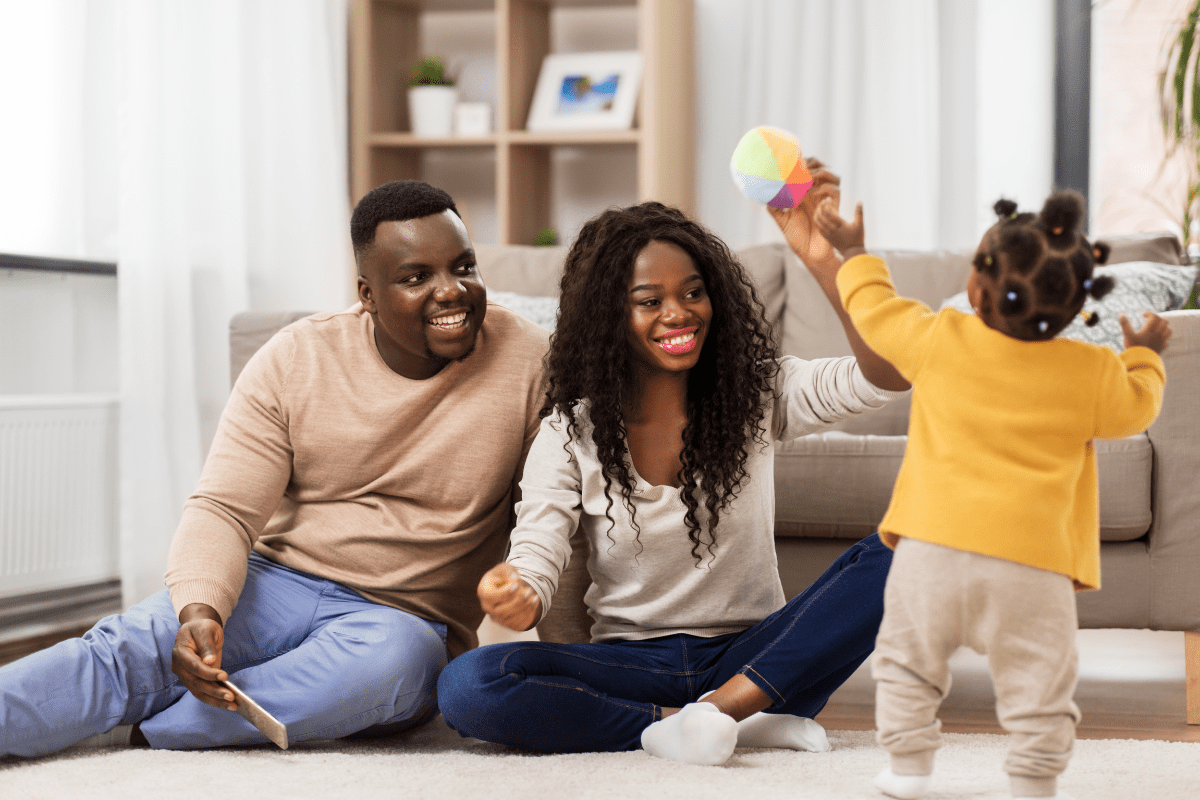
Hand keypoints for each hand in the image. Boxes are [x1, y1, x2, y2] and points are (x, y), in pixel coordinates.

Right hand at [171, 603, 236, 710]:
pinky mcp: (194, 681)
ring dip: (216, 700)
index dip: (208, 673)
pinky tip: (229, 703)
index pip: (194, 666)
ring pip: (199, 692)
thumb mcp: (206, 630)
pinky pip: (203, 693)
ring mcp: (185, 676)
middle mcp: (180, 668)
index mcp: (180, 653)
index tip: (224, 676)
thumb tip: (209, 662)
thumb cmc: (202, 628)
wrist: (197, 631)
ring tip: (233, 705)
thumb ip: (207, 645)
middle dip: (214, 691)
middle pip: (196, 683)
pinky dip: (215, 699)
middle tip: (231, 697)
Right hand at [478, 563, 541, 631]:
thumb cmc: (504, 575)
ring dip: (525, 608)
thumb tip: (515, 578)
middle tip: (530, 590)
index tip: (518, 584)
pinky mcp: (507, 623)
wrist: (507, 586)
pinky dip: (528, 614)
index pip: (491, 597)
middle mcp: (487, 607)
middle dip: (518, 601)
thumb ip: (509, 571)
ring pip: (510, 620)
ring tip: (535, 596)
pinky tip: (535, 602)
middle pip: (501, 611)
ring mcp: (496, 617)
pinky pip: (518, 624)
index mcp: (483, 592)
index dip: (505, 592)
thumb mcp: (505, 568)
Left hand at [767, 157, 842, 273]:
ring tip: (807, 179)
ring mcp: (826, 200)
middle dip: (812, 164)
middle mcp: (817, 194)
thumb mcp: (782, 221)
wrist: (811, 255)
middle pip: (821, 168)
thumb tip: (767, 194)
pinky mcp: (834, 207)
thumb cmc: (798, 239)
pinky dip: (823, 188)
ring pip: (832, 175)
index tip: (791, 162)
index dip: (803, 162)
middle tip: (801, 169)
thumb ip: (775, 208)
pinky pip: (835, 190)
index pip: (808, 170)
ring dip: (819, 173)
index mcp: (805, 194)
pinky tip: (811, 194)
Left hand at [813, 199, 865, 258]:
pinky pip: (819, 228)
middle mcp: (832, 230)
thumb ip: (859, 213)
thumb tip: (860, 202)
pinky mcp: (827, 238)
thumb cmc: (857, 238)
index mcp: (840, 225)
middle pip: (821, 216)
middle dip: (821, 207)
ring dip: (817, 213)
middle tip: (823, 201)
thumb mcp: (860, 225)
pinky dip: (817, 221)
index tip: (828, 199)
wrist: (852, 253)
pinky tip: (819, 217)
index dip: (827, 204)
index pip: (829, 213)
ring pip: (818, 223)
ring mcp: (829, 234)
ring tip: (819, 207)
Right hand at [1119, 311, 1171, 353]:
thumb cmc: (1133, 348)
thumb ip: (1125, 324)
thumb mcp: (1127, 335)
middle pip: (1163, 321)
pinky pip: (1167, 341)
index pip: (1154, 316)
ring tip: (1156, 328)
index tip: (1143, 315)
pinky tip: (1158, 339)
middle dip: (1157, 319)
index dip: (1149, 313)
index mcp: (1149, 329)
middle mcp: (1157, 334)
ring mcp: (1161, 341)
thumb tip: (1120, 314)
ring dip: (1163, 327)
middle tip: (1150, 321)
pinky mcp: (1162, 348)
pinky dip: (1164, 338)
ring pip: (1168, 330)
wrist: (1140, 362)